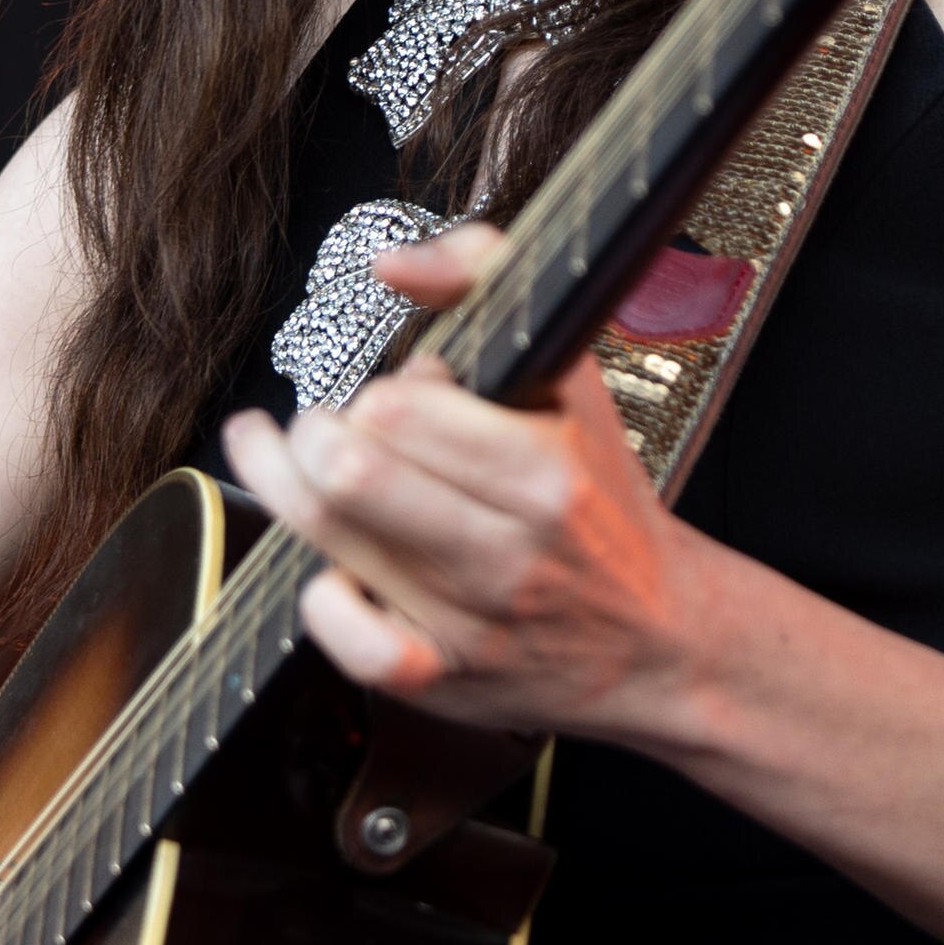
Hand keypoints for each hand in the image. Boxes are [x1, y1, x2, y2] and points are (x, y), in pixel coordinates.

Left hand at [218, 224, 737, 743]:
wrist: (656, 637)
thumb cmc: (599, 502)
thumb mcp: (572, 381)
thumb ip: (489, 284)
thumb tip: (392, 264)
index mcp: (546, 472)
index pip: (400, 409)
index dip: (377, 390)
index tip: (393, 397)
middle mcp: (510, 551)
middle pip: (352, 473)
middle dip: (314, 434)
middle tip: (325, 428)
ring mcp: (472, 621)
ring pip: (332, 541)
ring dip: (288, 488)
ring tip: (287, 461)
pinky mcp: (443, 680)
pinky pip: (350, 644)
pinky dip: (323, 599)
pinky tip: (332, 571)